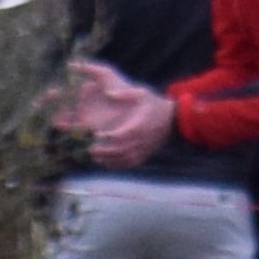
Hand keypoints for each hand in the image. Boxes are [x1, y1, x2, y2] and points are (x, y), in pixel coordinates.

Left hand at [63, 59, 178, 166]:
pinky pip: (123, 165)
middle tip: (87, 147)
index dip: (104, 138)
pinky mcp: (139, 159)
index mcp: (137, 127)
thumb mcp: (141, 93)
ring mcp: (139, 152)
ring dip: (103, 159)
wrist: (171, 122)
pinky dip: (111, 164)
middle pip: (115, 151)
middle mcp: (138, 143)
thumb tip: (108, 93)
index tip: (93, 135)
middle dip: (100, 151)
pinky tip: (101, 159)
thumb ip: (124, 93)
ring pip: (118, 160)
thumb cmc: (153, 105)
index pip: (118, 136)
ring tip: (91, 154)